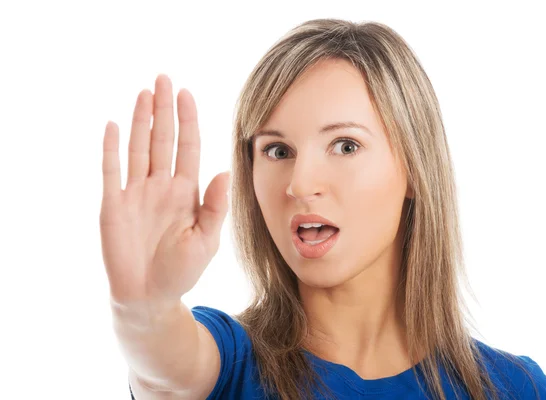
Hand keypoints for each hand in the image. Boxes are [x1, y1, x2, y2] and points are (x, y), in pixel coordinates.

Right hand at [99, 74, 228, 306]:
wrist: (150, 296)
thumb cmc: (182, 270)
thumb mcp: (206, 241)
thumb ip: (215, 207)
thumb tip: (224, 172)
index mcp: (186, 192)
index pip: (188, 147)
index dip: (188, 121)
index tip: (187, 94)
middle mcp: (161, 186)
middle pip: (163, 139)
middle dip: (164, 110)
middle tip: (164, 78)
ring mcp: (136, 193)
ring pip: (139, 148)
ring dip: (141, 120)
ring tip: (145, 93)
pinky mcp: (113, 205)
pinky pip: (112, 171)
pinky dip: (112, 149)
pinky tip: (114, 126)